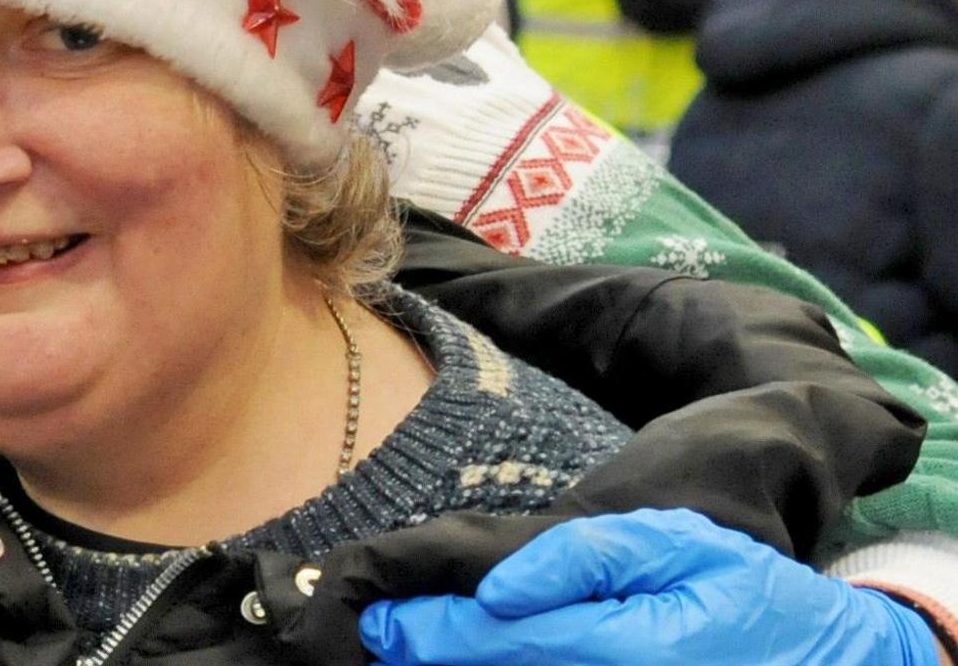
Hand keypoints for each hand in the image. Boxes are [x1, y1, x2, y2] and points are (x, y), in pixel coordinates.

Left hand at [360, 509, 941, 665]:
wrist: (822, 659)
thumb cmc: (743, 592)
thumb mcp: (672, 545)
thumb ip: (580, 560)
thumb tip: (495, 588)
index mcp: (628, 648)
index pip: (503, 641)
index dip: (431, 633)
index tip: (379, 619)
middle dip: (431, 655)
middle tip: (377, 633)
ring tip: (408, 646)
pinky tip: (467, 658)